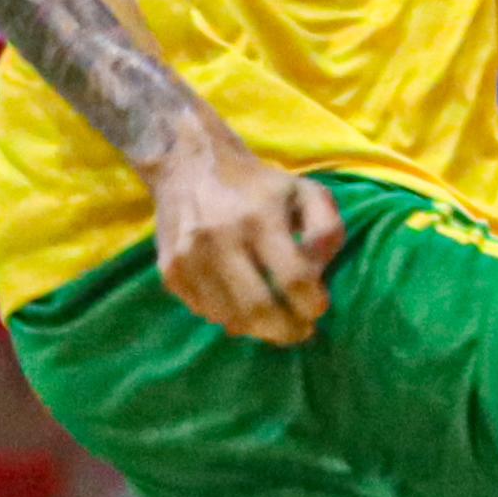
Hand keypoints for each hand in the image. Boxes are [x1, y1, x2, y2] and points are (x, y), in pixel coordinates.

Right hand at [150, 128, 342, 343]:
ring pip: (229, 317)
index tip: (319, 309)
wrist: (189, 164)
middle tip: (301, 332)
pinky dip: (229, 317)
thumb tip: (320, 272)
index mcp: (260, 217)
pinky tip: (243, 307)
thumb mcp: (304, 191)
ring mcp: (189, 257)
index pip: (293, 277)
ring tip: (275, 323)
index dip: (311, 302)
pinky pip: (205, 311)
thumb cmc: (257, 184)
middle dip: (286, 329)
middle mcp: (220, 238)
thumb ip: (327, 229)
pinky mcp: (170, 270)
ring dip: (258, 329)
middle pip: (258, 307)